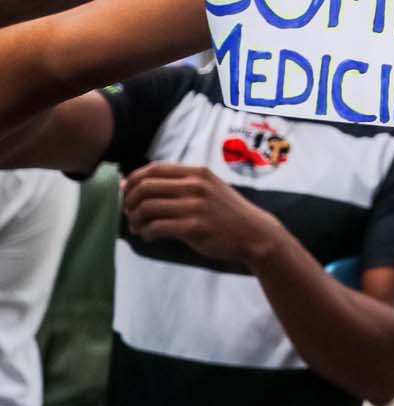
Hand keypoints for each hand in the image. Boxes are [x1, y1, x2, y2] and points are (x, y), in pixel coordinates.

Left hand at [122, 163, 282, 266]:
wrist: (254, 233)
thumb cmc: (228, 212)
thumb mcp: (210, 188)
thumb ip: (183, 184)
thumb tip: (144, 186)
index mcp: (198, 173)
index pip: (154, 169)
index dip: (134, 179)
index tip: (126, 191)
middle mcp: (195, 186)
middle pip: (146, 187)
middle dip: (130, 201)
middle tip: (129, 213)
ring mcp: (195, 206)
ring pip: (147, 208)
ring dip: (135, 219)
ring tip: (138, 227)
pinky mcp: (194, 227)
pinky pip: (157, 227)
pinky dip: (146, 232)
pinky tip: (149, 236)